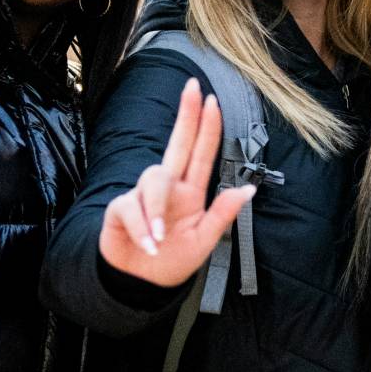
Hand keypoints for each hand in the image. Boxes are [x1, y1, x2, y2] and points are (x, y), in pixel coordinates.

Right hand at [98, 77, 255, 286]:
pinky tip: (149, 245)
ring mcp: (143, 196)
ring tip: (160, 238)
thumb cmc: (174, 259)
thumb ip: (223, 215)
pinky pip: (131, 207)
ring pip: (153, 180)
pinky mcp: (121, 209)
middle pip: (176, 143)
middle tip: (193, 88)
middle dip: (186, 115)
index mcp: (190, 192)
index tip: (212, 100)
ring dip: (157, 209)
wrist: (142, 283)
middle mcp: (168, 188)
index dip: (206, 127)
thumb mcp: (204, 241)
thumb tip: (249, 189)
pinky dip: (142, 228)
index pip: (200, 153)